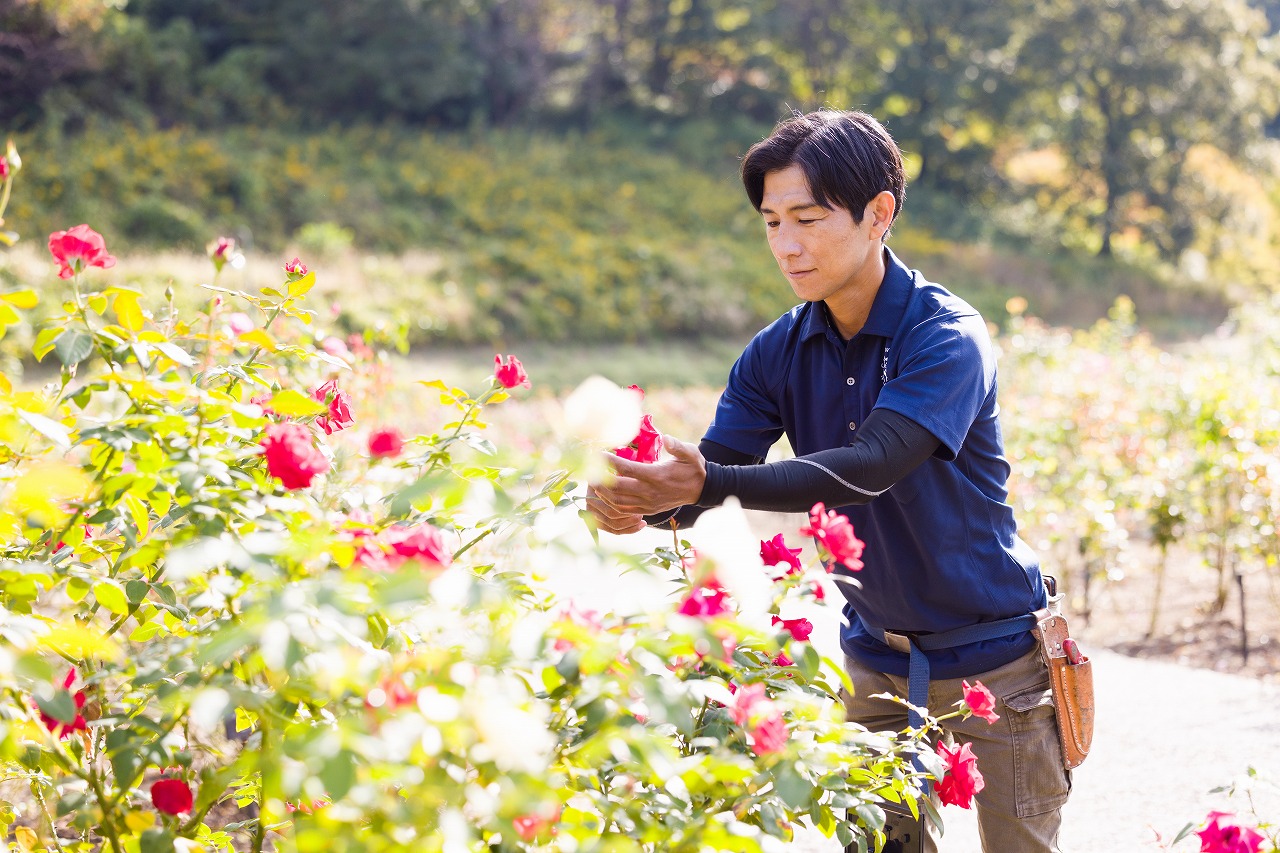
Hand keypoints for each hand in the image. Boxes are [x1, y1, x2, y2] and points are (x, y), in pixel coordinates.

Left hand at [586, 435, 706, 532]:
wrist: (701, 490)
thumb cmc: (693, 468)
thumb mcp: (690, 453)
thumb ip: (677, 446)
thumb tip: (665, 438)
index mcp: (657, 476)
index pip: (626, 469)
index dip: (609, 461)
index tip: (596, 451)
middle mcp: (649, 492)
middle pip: (616, 488)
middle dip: (599, 477)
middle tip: (586, 466)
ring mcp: (647, 504)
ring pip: (616, 501)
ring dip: (601, 491)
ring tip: (592, 478)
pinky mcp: (647, 510)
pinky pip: (623, 510)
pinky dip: (610, 502)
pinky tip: (603, 492)